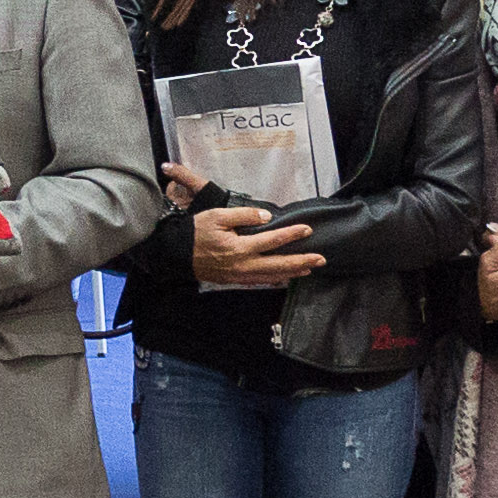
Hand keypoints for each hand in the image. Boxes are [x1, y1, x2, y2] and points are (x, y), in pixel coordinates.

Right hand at [185, 196, 321, 290]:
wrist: (176, 254)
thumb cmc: (195, 232)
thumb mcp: (217, 216)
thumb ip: (243, 216)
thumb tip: (266, 217)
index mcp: (239, 247)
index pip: (272, 240)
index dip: (291, 234)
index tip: (307, 229)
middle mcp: (243, 264)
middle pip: (278, 265)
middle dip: (301, 262)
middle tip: (321, 259)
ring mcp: (239, 275)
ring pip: (272, 276)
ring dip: (292, 272)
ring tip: (310, 269)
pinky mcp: (235, 279)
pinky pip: (260, 281)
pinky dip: (276, 279)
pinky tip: (286, 277)